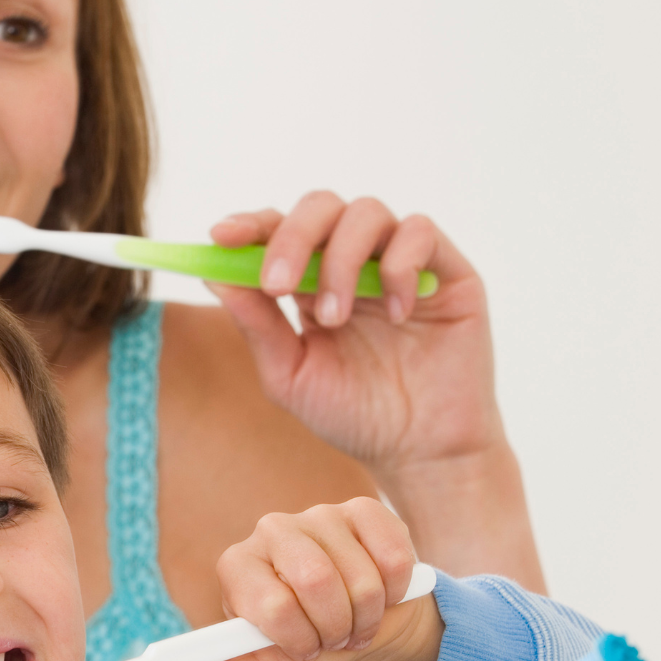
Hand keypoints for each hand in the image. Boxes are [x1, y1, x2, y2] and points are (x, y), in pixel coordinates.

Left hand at [175, 498, 439, 660]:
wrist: (358, 623)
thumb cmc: (306, 642)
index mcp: (238, 565)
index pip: (272, 604)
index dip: (298, 638)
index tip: (305, 650)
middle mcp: (272, 530)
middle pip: (317, 580)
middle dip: (335, 627)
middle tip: (335, 639)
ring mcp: (319, 515)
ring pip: (361, 577)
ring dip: (367, 618)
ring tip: (356, 623)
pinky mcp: (364, 510)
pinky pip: (393, 557)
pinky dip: (395, 592)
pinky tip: (382, 594)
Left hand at [206, 193, 505, 479]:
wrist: (420, 452)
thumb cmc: (353, 416)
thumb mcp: (289, 375)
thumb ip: (256, 325)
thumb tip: (213, 273)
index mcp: (312, 281)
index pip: (278, 230)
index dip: (250, 225)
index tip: (220, 237)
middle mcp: (356, 261)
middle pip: (319, 207)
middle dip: (291, 238)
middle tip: (276, 285)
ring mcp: (401, 261)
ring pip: (366, 212)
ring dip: (340, 261)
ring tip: (334, 319)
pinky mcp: (446, 271)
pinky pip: (420, 233)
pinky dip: (398, 267)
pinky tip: (395, 316)